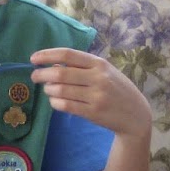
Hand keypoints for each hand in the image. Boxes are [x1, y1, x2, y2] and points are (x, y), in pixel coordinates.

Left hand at [29, 48, 150, 139]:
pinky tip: (54, 100)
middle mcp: (98, 78)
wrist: (136, 115)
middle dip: (42, 74)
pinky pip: (66, 105)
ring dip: (48, 89)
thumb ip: (83, 67)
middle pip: (61, 73)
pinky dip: (55, 102)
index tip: (33, 58)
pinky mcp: (93, 112)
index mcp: (100, 64)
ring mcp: (96, 96)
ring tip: (47, 90)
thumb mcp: (105, 72)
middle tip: (34, 76)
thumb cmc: (117, 90)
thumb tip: (53, 65)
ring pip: (60, 90)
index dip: (47, 55)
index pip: (68, 54)